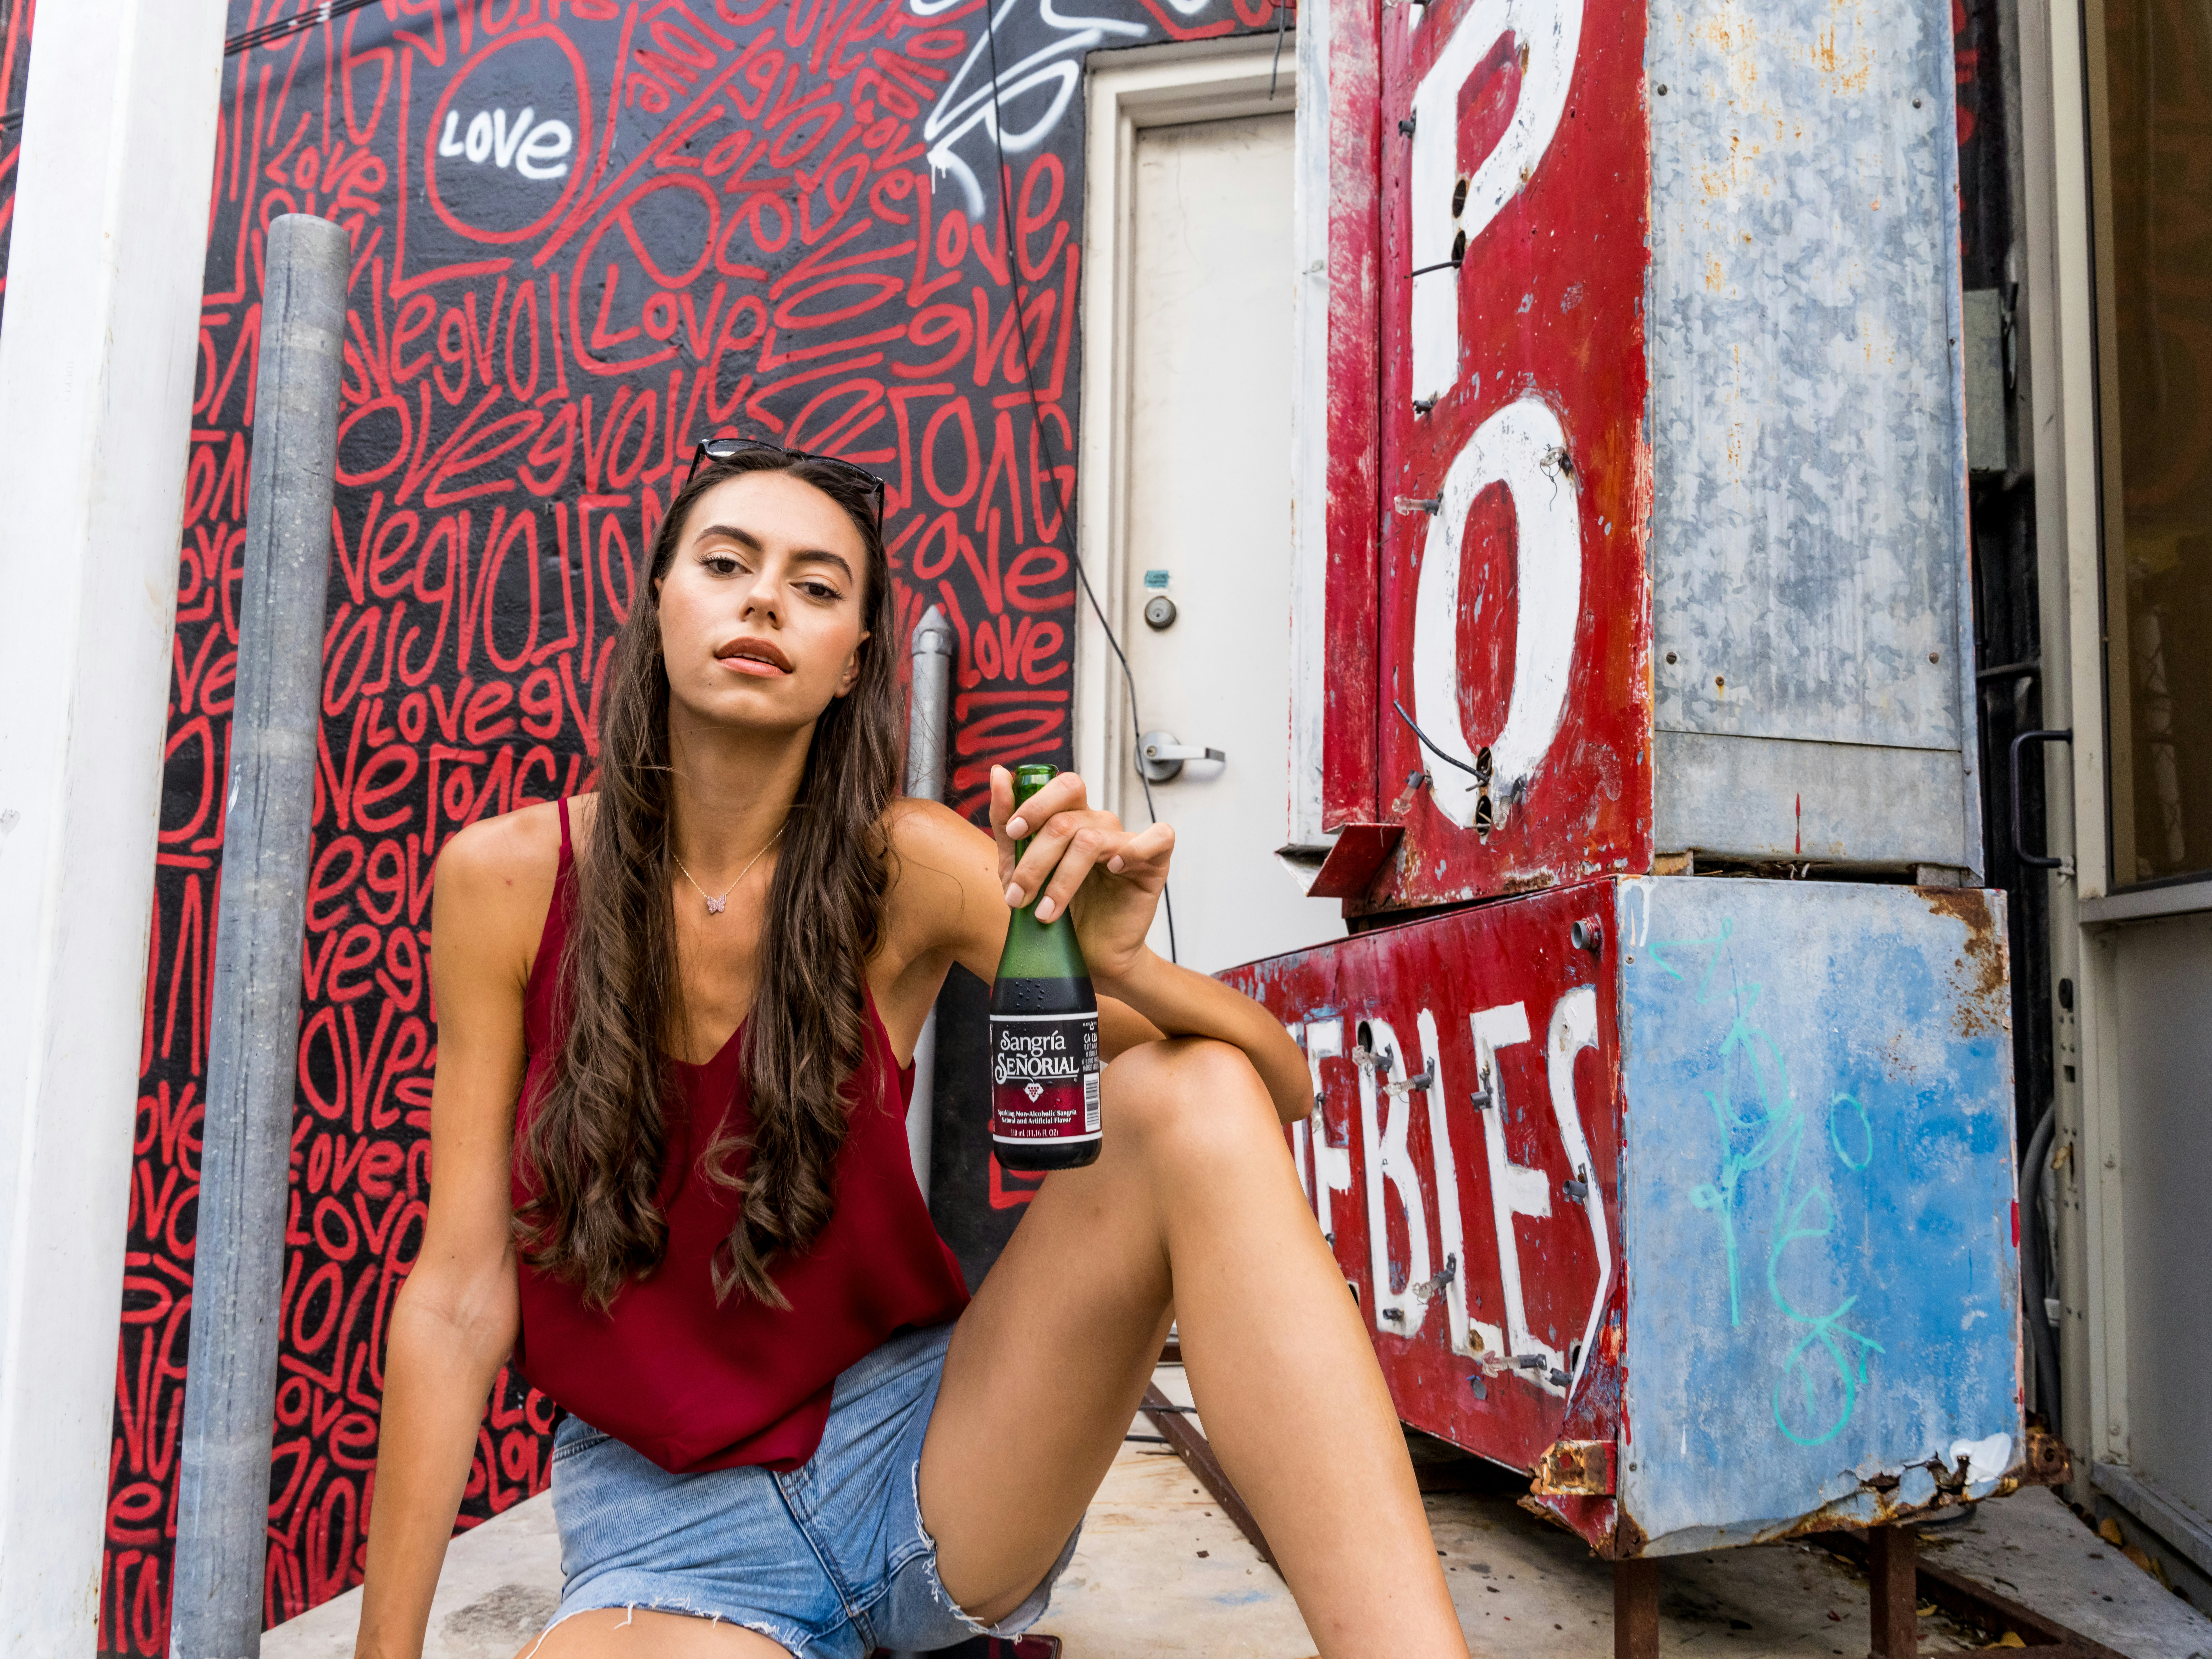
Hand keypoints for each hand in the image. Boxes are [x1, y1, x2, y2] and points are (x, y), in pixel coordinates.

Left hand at [991, 766, 1173, 985]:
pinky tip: (1113, 871)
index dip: (1036, 804)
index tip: (1015, 832)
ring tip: (1046, 914)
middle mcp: (1101, 826)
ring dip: (1061, 881)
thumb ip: (1006, 822)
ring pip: (1092, 840)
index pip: (1063, 787)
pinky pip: (1157, 837)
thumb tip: (999, 773)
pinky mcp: (1154, 863)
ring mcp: (1129, 842)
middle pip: (1069, 818)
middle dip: (1036, 857)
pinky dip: (1133, 850)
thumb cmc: (1057, 912)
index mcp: (1073, 819)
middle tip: (1019, 893)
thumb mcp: (1016, 869)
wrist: (1086, 957)